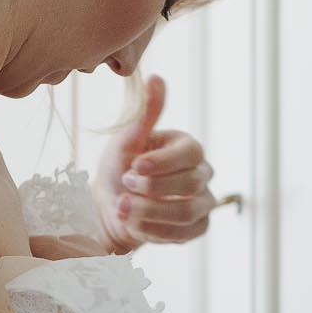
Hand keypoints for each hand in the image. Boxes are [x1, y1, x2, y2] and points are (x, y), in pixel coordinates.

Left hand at [87, 75, 218, 250]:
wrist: (110, 206)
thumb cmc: (120, 167)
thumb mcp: (127, 139)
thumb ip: (146, 114)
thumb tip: (157, 78)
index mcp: (187, 148)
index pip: (190, 153)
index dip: (162, 162)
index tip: (133, 166)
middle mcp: (201, 174)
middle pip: (192, 183)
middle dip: (153, 188)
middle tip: (123, 185)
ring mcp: (202, 203)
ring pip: (188, 212)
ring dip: (150, 211)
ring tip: (121, 207)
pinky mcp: (195, 228)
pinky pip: (184, 234)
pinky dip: (155, 231)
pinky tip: (132, 223)